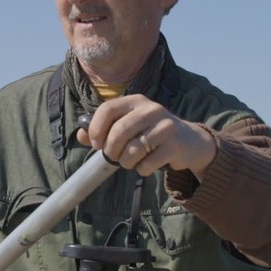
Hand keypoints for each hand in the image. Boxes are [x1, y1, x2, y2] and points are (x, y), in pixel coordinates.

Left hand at [76, 95, 215, 177]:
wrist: (189, 142)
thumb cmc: (151, 134)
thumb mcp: (129, 126)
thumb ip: (104, 130)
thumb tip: (81, 136)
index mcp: (136, 101)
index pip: (107, 109)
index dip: (96, 129)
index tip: (96, 144)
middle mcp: (151, 109)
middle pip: (119, 132)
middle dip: (111, 150)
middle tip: (114, 157)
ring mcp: (165, 126)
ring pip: (132, 151)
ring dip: (126, 162)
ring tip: (132, 160)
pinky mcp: (175, 145)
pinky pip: (147, 164)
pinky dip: (142, 169)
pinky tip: (149, 163)